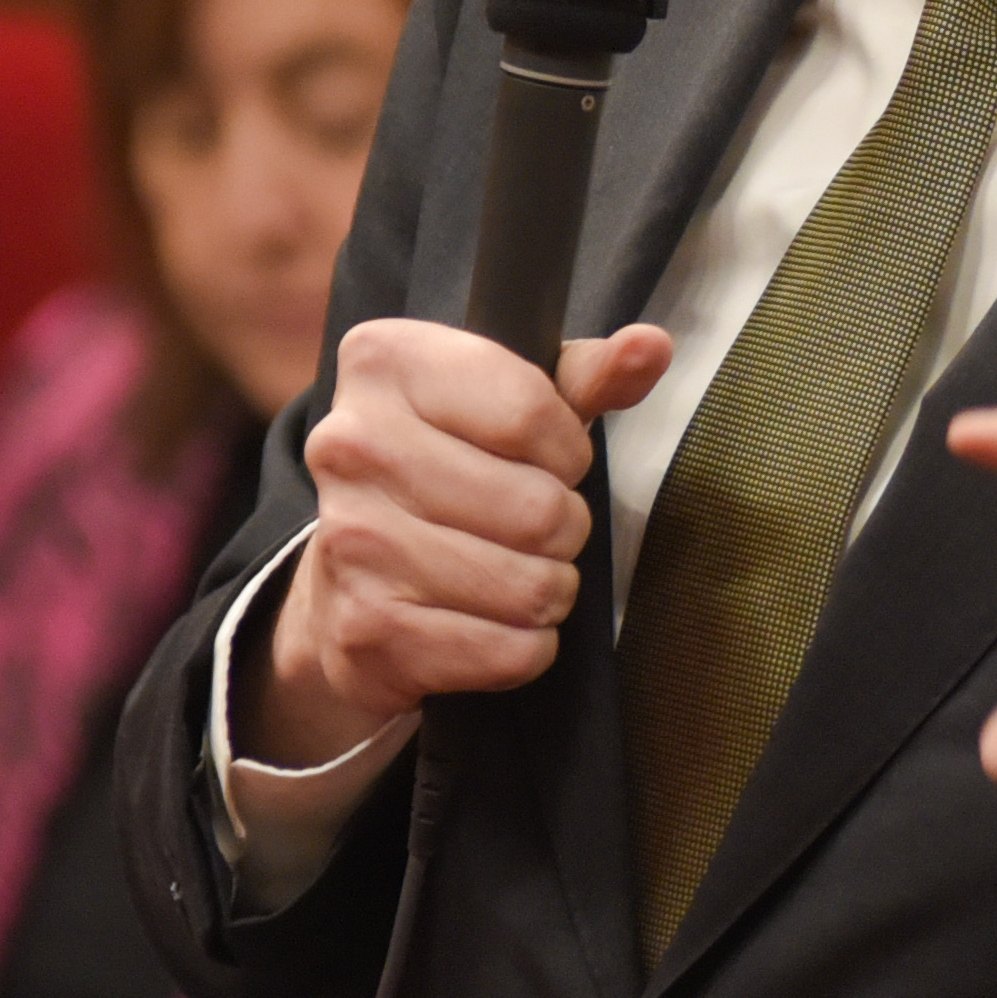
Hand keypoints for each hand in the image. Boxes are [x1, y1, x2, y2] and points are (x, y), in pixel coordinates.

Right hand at [253, 317, 672, 768]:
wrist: (346, 580)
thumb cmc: (449, 473)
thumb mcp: (512, 405)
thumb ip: (586, 376)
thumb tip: (649, 347)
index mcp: (385, 364)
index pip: (532, 412)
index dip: (567, 450)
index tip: (549, 461)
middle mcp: (351, 445)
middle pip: (538, 508)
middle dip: (563, 528)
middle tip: (535, 529)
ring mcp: (352, 540)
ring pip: (530, 586)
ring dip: (546, 590)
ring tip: (515, 573)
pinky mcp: (366, 628)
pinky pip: (507, 651)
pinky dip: (522, 648)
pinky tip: (490, 622)